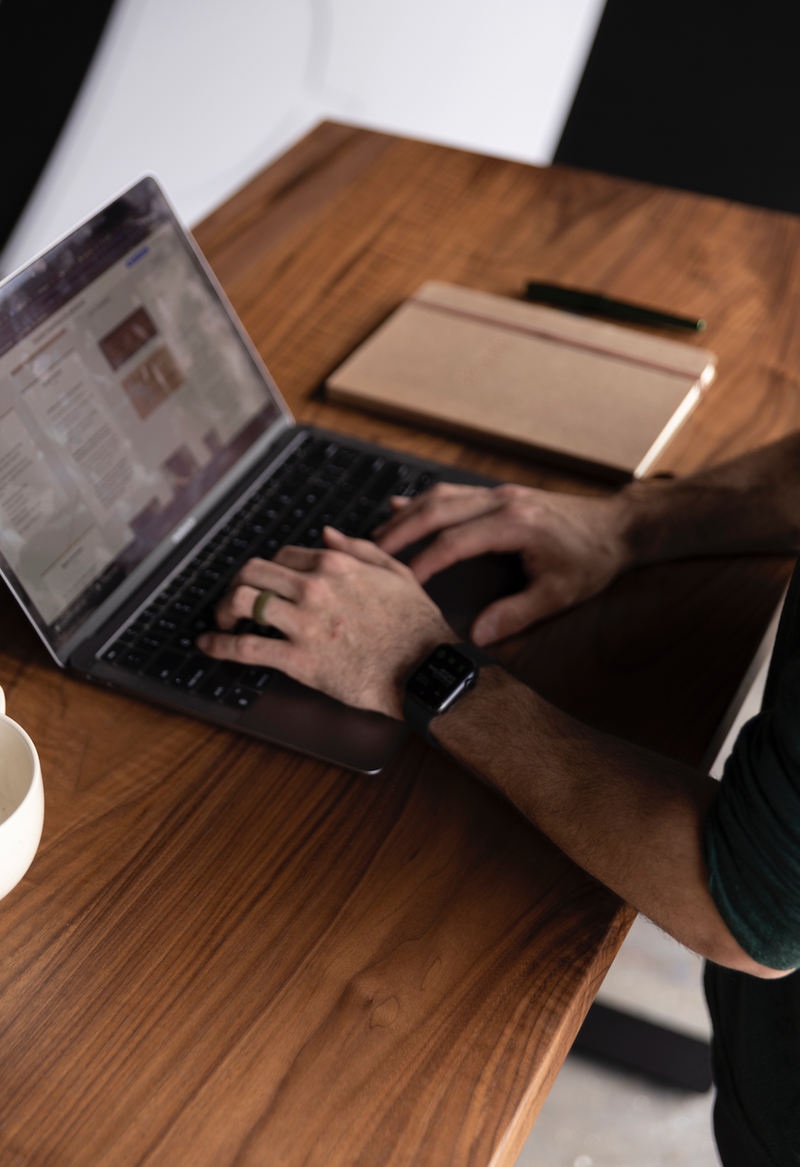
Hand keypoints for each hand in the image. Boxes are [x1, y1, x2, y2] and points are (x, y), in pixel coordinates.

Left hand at [197, 527, 456, 718]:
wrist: (425, 670)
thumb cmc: (417, 626)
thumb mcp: (396, 573)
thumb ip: (359, 549)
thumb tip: (326, 534)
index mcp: (336, 565)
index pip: (283, 555)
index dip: (270, 568)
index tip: (267, 582)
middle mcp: (315, 587)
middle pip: (252, 571)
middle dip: (238, 583)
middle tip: (236, 599)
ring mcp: (304, 623)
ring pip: (243, 601)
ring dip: (225, 608)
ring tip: (222, 620)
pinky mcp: (299, 659)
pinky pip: (245, 647)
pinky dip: (219, 645)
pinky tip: (209, 644)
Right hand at [374, 482, 629, 643]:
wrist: (617, 526)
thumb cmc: (591, 559)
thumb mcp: (559, 593)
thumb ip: (516, 613)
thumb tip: (477, 634)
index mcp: (515, 525)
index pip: (455, 541)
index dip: (423, 561)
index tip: (399, 581)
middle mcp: (502, 502)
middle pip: (437, 510)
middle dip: (400, 532)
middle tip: (368, 552)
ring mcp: (499, 494)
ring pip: (441, 497)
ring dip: (407, 515)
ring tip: (377, 536)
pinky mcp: (500, 494)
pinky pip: (453, 494)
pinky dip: (423, 502)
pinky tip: (400, 508)